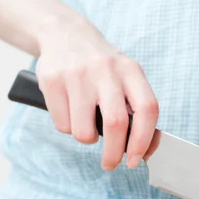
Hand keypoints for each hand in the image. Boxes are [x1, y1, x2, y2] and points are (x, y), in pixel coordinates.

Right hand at [35, 18, 158, 169]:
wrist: (65, 34)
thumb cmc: (102, 68)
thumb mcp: (125, 77)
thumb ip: (136, 108)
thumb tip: (144, 150)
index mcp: (131, 70)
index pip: (147, 109)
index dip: (143, 140)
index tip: (135, 160)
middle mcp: (106, 70)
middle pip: (115, 124)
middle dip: (113, 153)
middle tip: (109, 164)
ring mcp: (77, 74)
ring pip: (83, 131)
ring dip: (86, 138)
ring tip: (85, 124)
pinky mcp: (52, 80)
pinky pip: (62, 124)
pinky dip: (67, 127)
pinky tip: (69, 111)